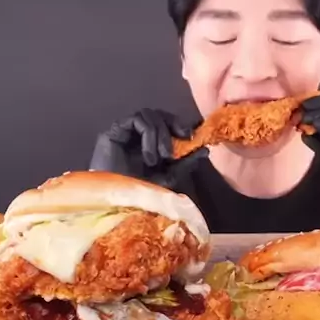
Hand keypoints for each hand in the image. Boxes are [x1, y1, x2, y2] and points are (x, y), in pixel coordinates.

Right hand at [89, 109, 207, 188]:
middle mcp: (136, 135)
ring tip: (162, 158)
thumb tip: (204, 149)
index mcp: (150, 144)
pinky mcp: (114, 131)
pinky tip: (149, 156)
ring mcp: (125, 132)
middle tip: (183, 139)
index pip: (167, 123)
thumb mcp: (168, 178)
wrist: (114, 205)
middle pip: (159, 114)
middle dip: (174, 124)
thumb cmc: (138, 196)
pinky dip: (149, 135)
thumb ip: (184, 163)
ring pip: (149, 115)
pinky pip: (137, 120)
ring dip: (161, 134)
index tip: (192, 135)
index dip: (180, 124)